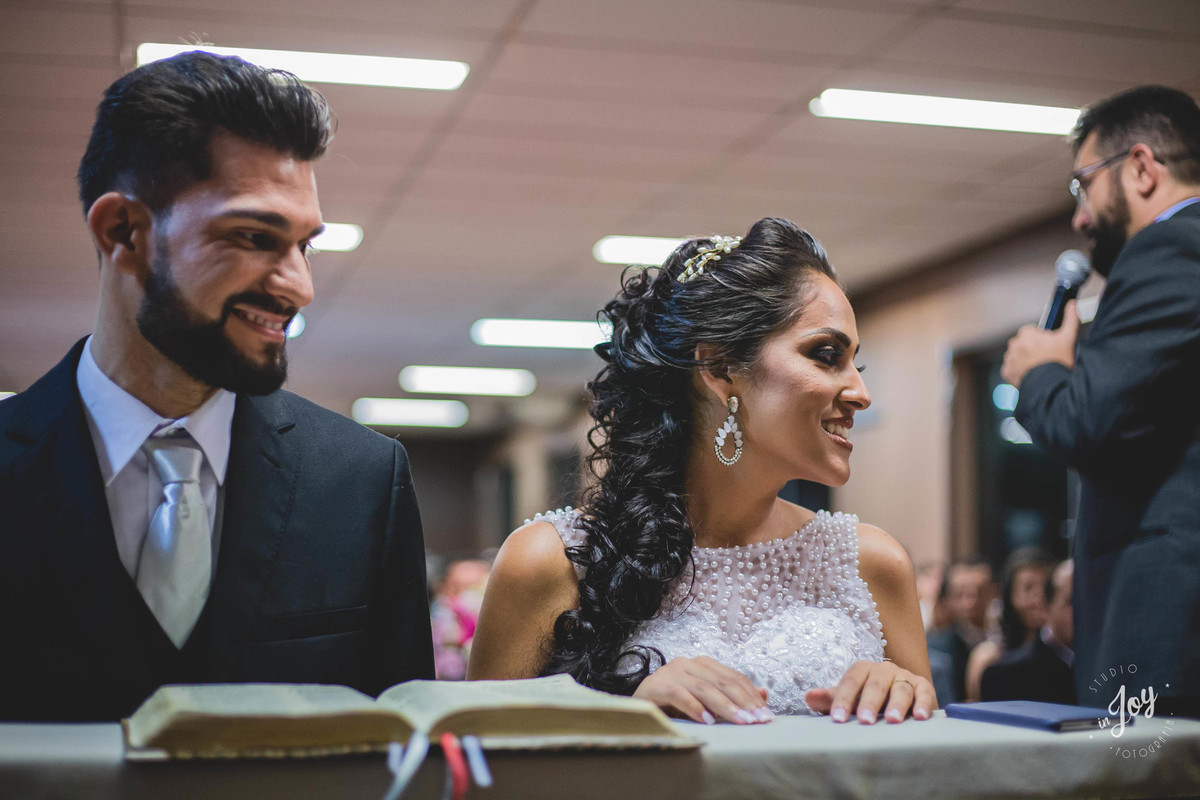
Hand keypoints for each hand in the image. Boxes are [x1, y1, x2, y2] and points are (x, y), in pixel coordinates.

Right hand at [633, 656, 771, 724]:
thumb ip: (732, 698)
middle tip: (758, 720)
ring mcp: (671, 672)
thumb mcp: (707, 704)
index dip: (751, 695)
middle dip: (743, 702)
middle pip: (722, 681)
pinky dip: (694, 707)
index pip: (733, 677)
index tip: (766, 715)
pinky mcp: (655, 685)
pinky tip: (707, 720)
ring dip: (724, 706)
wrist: (636, 710)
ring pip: (704, 687)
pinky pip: (678, 694)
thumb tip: (764, 694)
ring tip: (740, 721)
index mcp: (703, 665)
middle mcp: (688, 664)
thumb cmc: (673, 707)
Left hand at [805, 660, 934, 723]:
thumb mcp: (849, 699)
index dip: (843, 699)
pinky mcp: (923, 686)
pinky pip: (924, 693)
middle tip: (864, 720)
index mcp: (863, 669)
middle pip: (876, 683)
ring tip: (892, 721)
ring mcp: (905, 677)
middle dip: (869, 702)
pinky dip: (923, 704)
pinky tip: (920, 717)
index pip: (851, 680)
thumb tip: (808, 697)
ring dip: (897, 704)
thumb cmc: (867, 700)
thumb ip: (831, 699)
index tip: (838, 719)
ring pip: (901, 688)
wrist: (898, 700)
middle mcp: (884, 670)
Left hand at [1001, 300, 1079, 388]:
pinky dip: (1018, 372)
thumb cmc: (1059, 361)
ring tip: (1038, 368)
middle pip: (1023, 344)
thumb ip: (1070, 318)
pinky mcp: (1006, 371)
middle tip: (1044, 358)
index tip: (1048, 347)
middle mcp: (1014, 344)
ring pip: (1016, 356)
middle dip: (1031, 349)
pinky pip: (1011, 369)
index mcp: (1026, 333)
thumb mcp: (1068, 338)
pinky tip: (1029, 374)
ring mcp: (1009, 358)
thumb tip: (1072, 303)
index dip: (1040, 339)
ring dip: (1024, 360)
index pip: (1030, 332)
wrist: (1050, 384)